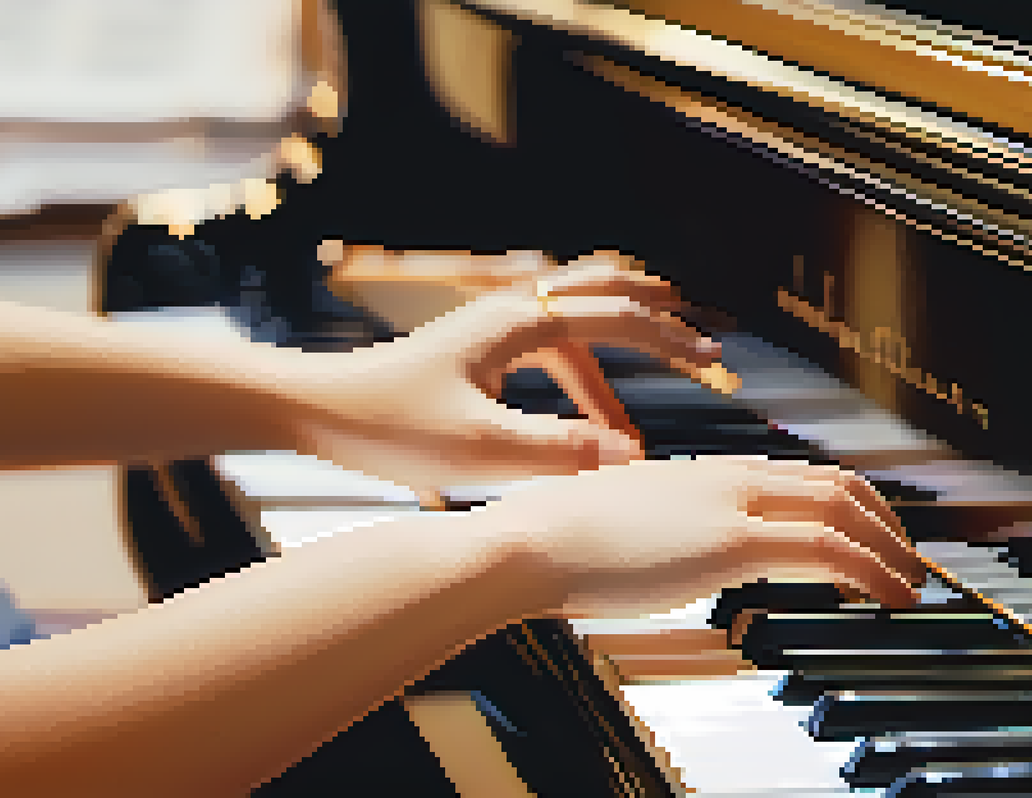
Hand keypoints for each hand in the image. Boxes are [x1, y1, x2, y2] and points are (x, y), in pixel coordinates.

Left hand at [286, 259, 718, 493]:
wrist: (315, 409)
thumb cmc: (385, 426)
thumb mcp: (475, 449)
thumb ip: (554, 452)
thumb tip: (627, 456)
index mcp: (515, 325)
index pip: (615, 317)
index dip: (671, 340)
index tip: (716, 362)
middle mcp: (506, 310)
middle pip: (601, 286)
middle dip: (658, 307)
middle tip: (705, 327)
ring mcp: (488, 324)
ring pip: (575, 307)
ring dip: (624, 328)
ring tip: (666, 355)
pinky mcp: (473, 347)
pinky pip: (549, 335)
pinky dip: (587, 355)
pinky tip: (592, 394)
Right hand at [485, 457, 926, 617]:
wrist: (528, 540)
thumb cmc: (559, 539)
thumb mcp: (626, 522)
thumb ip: (663, 528)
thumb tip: (672, 551)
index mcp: (704, 472)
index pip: (799, 478)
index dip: (849, 505)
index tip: (870, 537)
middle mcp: (727, 477)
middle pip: (836, 485)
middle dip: (885, 523)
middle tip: (907, 561)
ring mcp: (730, 505)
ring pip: (843, 511)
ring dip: (890, 550)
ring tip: (910, 585)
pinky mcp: (728, 542)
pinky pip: (825, 550)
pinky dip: (871, 571)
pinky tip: (885, 598)